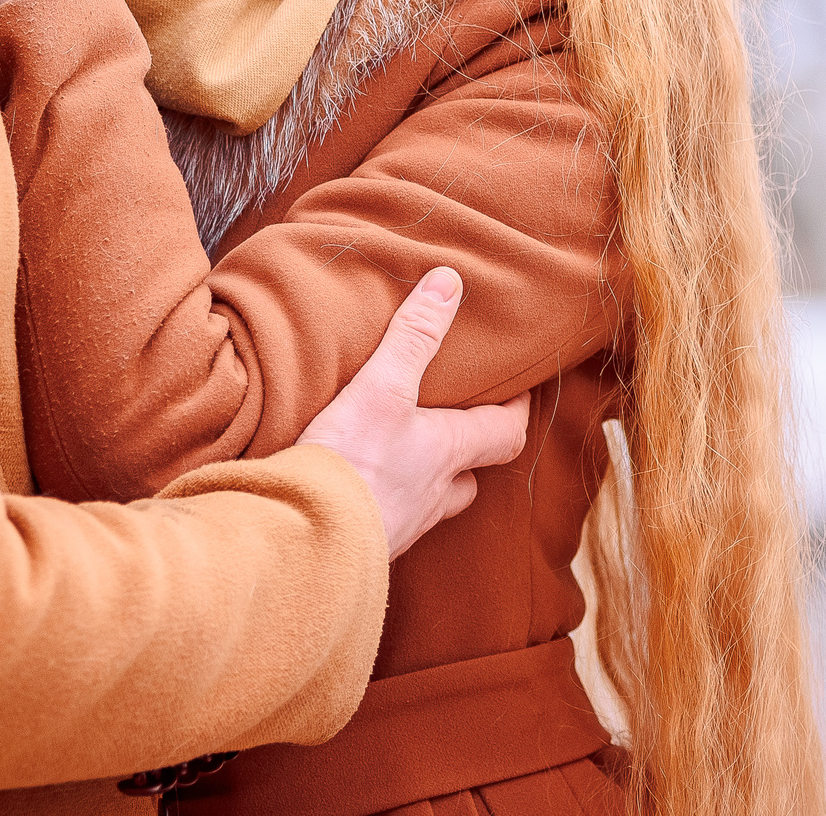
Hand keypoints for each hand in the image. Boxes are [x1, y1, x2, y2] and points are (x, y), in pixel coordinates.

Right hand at [299, 269, 530, 559]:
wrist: (307, 542)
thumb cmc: (353, 464)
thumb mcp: (382, 387)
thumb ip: (413, 337)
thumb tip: (449, 282)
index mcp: (449, 452)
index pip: (507, 433)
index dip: (516, 410)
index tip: (517, 389)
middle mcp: (436, 494)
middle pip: (472, 475)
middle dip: (470, 451)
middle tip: (458, 424)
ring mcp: (404, 524)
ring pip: (433, 502)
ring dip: (429, 480)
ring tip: (407, 454)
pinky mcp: (368, 544)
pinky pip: (391, 521)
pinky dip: (386, 502)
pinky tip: (360, 489)